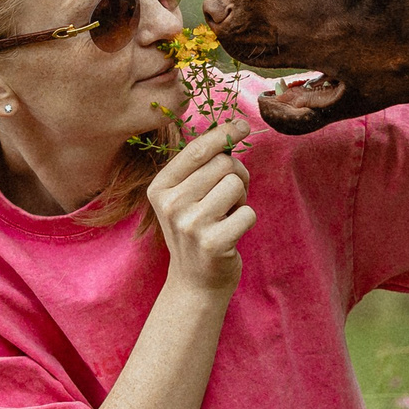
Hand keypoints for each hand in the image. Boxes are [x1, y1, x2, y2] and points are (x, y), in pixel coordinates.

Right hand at [148, 121, 256, 292]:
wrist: (194, 283)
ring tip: (227, 215)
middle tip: (229, 196)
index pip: (197, 150)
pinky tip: (232, 233)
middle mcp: (171, 205)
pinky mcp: (214, 242)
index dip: (223, 133)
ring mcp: (191, 225)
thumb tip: (233, 129)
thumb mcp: (185, 198)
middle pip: (223, 163)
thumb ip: (201, 167)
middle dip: (236, 174)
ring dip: (241, 197)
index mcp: (160, 188)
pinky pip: (248, 211)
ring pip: (236, 184)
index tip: (242, 125)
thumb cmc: (196, 231)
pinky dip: (247, 219)